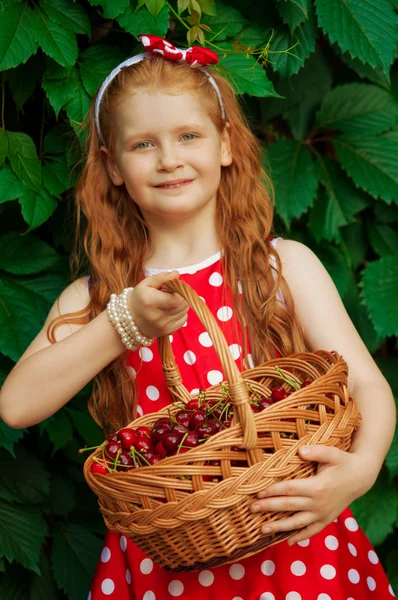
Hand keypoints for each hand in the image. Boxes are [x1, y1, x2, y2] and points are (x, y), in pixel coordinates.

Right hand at [128, 270, 188, 338]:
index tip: (174, 286)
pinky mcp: (167, 332)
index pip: (177, 297)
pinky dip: (181, 313)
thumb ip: (162, 277)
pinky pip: (183, 320)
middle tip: (172, 292)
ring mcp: (163, 326)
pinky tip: (171, 310)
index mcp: (151, 302)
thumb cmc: (139, 298)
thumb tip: (176, 274)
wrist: (129, 319)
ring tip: (169, 301)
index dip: (180, 290)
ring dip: (181, 304)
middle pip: (183, 304)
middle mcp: (158, 316)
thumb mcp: (146, 283)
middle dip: (182, 295)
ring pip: (184, 311)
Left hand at [249, 445, 374, 544]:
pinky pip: (312, 531)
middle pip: (288, 506)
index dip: (272, 491)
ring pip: (297, 522)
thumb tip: (300, 451)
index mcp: (317, 486)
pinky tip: (288, 541)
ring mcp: (323, 514)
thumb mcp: (332, 453)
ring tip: (262, 530)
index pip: (289, 489)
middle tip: (251, 509)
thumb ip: (316, 452)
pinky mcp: (327, 519)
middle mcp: (318, 503)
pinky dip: (300, 536)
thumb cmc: (343, 462)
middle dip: (268, 507)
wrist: (361, 478)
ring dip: (279, 526)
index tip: (257, 493)